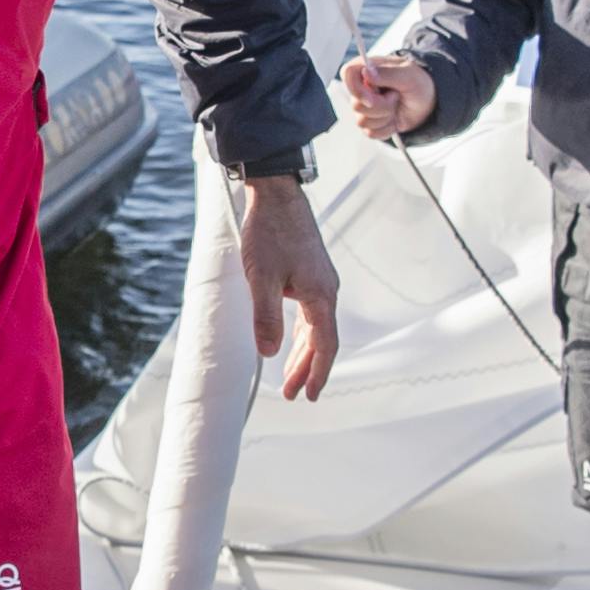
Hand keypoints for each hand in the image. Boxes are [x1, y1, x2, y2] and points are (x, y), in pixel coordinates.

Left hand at [237, 173, 340, 400]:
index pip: (325, 345)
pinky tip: (290, 340)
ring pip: (316, 327)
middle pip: (322, 341)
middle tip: (294, 394)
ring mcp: (321, 281)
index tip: (309, 396)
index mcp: (321, 295)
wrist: (276, 193)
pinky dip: (303, 333)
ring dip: (304, 353)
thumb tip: (268, 353)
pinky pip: (312, 312)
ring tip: (290, 375)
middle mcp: (327, 290)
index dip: (317, 373)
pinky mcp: (311, 272)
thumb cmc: (269, 232)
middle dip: (308, 369)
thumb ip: (266, 317)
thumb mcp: (262, 278)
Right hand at [340, 52, 434, 139]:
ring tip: (396, 105)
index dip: (356, 88)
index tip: (372, 96)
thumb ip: (386, 73)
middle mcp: (362, 87)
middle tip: (396, 97)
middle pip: (356, 104)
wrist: (428, 102)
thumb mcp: (408, 74)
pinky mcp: (370, 122)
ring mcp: (365, 106)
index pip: (347, 74)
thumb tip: (366, 72)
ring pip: (362, 121)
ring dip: (385, 117)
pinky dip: (386, 128)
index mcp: (367, 68)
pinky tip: (394, 118)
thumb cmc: (419, 82)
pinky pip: (370, 132)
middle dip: (380, 106)